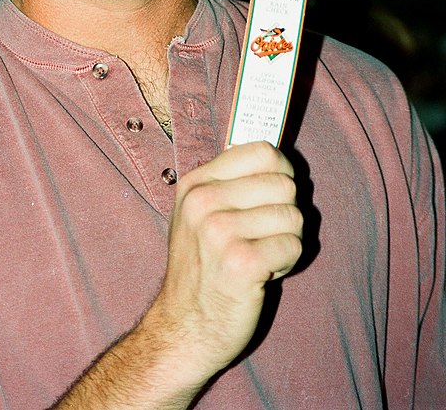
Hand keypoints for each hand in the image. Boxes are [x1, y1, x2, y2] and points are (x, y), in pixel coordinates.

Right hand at [141, 140, 302, 386]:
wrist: (184, 328)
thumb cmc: (201, 268)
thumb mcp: (199, 214)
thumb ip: (231, 183)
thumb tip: (276, 157)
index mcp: (196, 184)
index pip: (262, 151)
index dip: (280, 172)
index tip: (272, 196)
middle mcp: (204, 202)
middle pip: (285, 184)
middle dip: (285, 212)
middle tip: (262, 237)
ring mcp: (220, 232)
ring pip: (294, 215)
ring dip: (287, 240)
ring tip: (261, 256)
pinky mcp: (241, 263)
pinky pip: (294, 245)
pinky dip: (288, 262)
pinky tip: (263, 274)